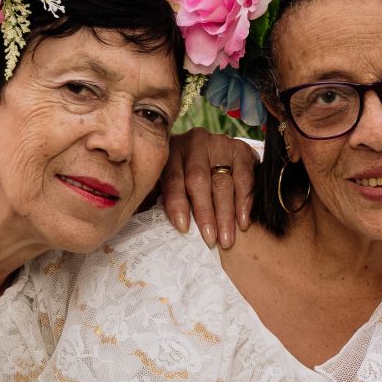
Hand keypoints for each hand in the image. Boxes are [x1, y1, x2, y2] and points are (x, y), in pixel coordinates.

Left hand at [157, 127, 256, 248]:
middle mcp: (195, 142)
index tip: (183, 228)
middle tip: (209, 239)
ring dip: (226, 214)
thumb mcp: (163, 179)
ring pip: (223, 182)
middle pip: (198, 181)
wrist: (214, 153)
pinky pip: (245, 178)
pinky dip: (245, 202)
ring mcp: (220, 143)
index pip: (172, 178)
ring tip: (226, 239)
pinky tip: (242, 221)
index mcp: (171, 150)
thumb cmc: (183, 176)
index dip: (177, 204)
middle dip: (205, 213)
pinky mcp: (241, 149)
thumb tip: (135, 220)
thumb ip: (154, 196)